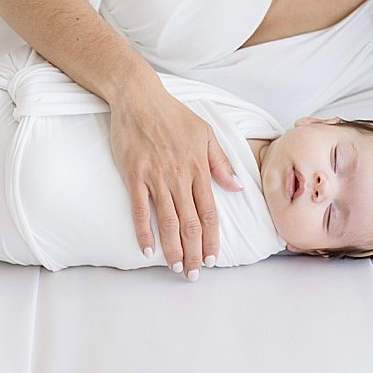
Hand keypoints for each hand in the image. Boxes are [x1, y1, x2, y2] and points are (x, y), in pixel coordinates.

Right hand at [108, 85, 240, 280]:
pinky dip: (143, 232)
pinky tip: (147, 250)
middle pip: (190, 223)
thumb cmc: (173, 115)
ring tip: (176, 268)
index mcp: (199, 169)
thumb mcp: (206, 133)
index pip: (209, 212)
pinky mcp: (134, 176)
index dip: (212, 239)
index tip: (212, 259)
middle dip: (194, 252)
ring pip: (168, 221)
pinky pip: (140, 210)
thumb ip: (221, 163)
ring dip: (173, 248)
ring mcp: (156, 178)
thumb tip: (237, 187)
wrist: (139, 98)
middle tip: (193, 274)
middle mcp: (179, 177)